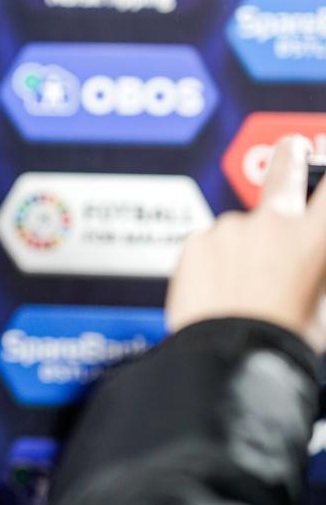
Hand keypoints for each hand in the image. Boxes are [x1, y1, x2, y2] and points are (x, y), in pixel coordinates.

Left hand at [166, 135, 325, 351]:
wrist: (229, 359)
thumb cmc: (282, 340)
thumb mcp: (323, 304)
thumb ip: (315, 267)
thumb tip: (307, 260)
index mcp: (316, 237)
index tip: (324, 175)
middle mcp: (273, 222)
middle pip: (285, 168)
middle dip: (292, 154)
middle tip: (293, 148)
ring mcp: (230, 228)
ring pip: (240, 228)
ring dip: (242, 248)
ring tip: (241, 292)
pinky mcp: (195, 242)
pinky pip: (209, 246)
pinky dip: (214, 263)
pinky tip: (218, 293)